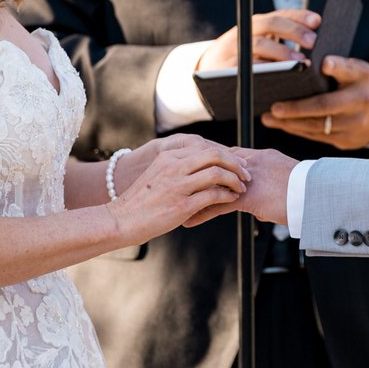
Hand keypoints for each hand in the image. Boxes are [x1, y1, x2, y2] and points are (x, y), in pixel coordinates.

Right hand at [106, 135, 248, 245]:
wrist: (122, 220)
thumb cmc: (142, 201)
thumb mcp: (158, 174)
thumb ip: (178, 166)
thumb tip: (204, 166)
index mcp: (168, 156)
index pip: (205, 147)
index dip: (226, 154)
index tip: (237, 163)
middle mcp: (173, 166)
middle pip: (214, 155)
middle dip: (235, 163)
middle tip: (246, 173)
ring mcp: (178, 185)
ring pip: (217, 173)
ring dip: (235, 180)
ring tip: (241, 187)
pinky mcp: (182, 205)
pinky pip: (213, 195)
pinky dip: (227, 196)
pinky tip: (232, 199)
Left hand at [186, 147, 296, 227]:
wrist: (316, 194)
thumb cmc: (307, 191)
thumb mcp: (287, 183)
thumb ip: (271, 191)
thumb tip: (262, 209)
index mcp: (261, 157)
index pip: (229, 155)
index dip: (212, 163)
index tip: (197, 169)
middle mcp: (252, 163)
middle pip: (215, 165)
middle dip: (197, 175)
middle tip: (180, 183)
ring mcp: (248, 179)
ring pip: (213, 184)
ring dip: (194, 195)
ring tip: (179, 204)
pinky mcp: (248, 196)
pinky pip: (218, 204)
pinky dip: (202, 213)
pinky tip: (189, 221)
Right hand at [197, 9, 320, 71]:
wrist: (205, 75)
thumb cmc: (243, 61)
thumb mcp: (258, 46)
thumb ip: (279, 41)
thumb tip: (313, 41)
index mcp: (253, 25)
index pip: (279, 14)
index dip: (298, 16)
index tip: (318, 21)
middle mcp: (243, 33)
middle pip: (269, 24)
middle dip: (293, 31)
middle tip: (313, 41)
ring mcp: (233, 50)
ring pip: (259, 45)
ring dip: (282, 52)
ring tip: (302, 61)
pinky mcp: (227, 69)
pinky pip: (248, 68)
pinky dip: (266, 70)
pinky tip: (282, 76)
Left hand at [262, 55, 368, 149]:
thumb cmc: (361, 84)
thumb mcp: (357, 70)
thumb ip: (341, 66)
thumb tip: (322, 63)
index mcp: (362, 85)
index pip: (348, 74)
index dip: (337, 68)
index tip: (324, 63)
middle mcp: (360, 109)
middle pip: (325, 109)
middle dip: (297, 109)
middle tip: (274, 108)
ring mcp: (353, 130)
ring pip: (317, 127)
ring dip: (290, 123)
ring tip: (269, 116)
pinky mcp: (345, 142)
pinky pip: (317, 137)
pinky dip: (297, 130)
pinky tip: (282, 124)